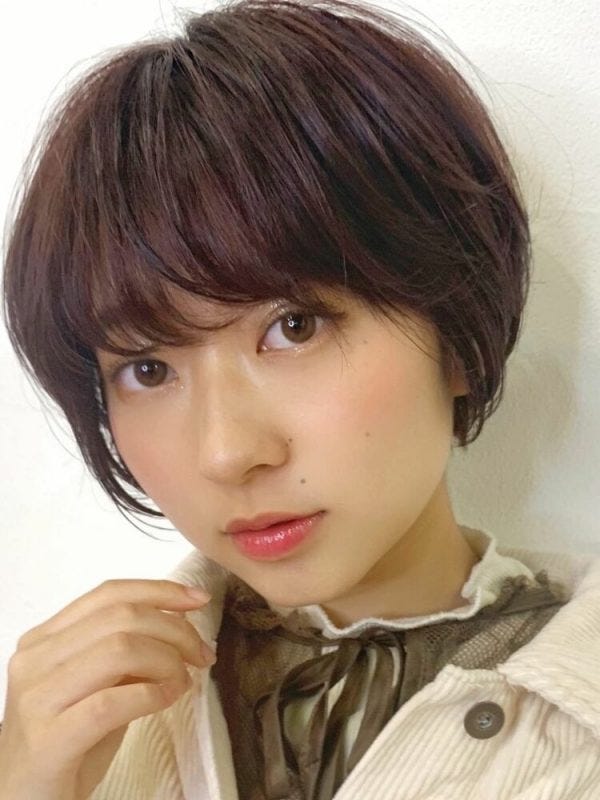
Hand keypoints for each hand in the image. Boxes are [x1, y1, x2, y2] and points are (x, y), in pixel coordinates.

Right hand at [0, 579, 214, 799]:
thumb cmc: (70, 746)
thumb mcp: (100, 686)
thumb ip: (128, 652)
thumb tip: (179, 620)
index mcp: (43, 639)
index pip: (108, 594)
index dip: (160, 590)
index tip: (198, 599)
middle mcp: (34, 660)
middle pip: (121, 617)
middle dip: (175, 630)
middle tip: (202, 654)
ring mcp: (36, 698)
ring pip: (119, 649)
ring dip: (166, 661)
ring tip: (182, 681)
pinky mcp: (47, 740)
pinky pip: (111, 702)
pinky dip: (151, 695)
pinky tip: (167, 700)